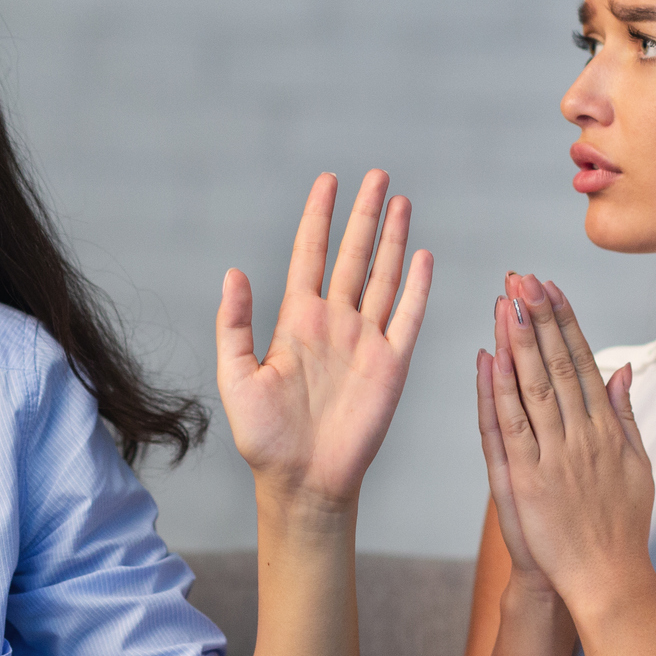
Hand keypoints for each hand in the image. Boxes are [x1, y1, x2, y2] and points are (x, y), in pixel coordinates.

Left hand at [217, 172, 431, 518]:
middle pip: (352, 255)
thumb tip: (233, 272)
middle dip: (364, 215)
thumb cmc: (264, 437)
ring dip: (392, 239)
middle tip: (376, 175)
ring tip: (400, 200)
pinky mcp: (391, 365)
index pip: (309, 254)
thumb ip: (234, 325)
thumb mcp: (236, 378)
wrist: (303, 481)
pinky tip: (422, 255)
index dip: (319, 217)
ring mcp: (365, 341)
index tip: (327, 181)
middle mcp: (334, 323)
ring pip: (382, 277)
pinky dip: (417, 287)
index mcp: (296, 321)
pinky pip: (408, 317)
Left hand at [481, 274, 653, 607]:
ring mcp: (553, 456)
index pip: (582, 360)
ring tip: (503, 301)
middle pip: (556, 364)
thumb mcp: (637, 465)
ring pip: (532, 387)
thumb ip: (626, 414)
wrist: (606, 579)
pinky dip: (496, 392)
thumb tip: (622, 369)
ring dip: (517, 342)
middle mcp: (581, 435)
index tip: (549, 286)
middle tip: (520, 277)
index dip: (563, 321)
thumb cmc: (620, 525)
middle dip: (537, 317)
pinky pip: (507, 427)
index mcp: (607, 428)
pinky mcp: (527, 480)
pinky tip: (487, 359)